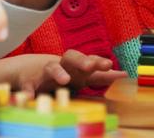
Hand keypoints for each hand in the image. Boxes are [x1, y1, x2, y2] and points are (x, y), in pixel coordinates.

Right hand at [0, 51, 125, 93]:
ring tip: (65, 81)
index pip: (90, 60)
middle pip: (72, 57)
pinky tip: (30, 97)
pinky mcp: (29, 81)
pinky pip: (28, 85)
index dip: (100, 62)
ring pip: (51, 68)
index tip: (110, 65)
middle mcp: (62, 65)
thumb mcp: (81, 75)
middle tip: (91, 66)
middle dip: (82, 60)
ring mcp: (45, 72)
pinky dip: (28, 90)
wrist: (29, 70)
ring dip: (58, 73)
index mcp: (76, 66)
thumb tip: (125, 75)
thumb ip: (101, 76)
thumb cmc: (63, 73)